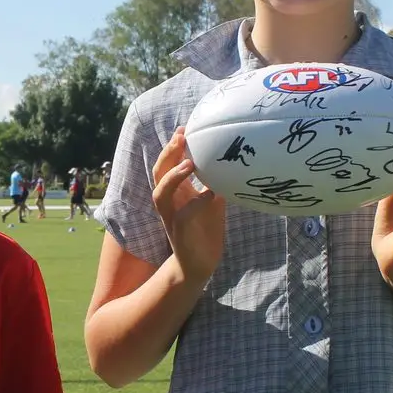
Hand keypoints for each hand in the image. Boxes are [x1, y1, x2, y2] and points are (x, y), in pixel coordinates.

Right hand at [152, 127, 225, 282]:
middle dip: (168, 154)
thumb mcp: (213, 202)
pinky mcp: (179, 233)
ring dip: (173, 177)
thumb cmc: (205, 230)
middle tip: (181, 136)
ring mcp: (172, 217)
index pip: (168, 164)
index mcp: (176, 192)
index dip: (173, 146)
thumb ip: (217, 182)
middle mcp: (169, 202)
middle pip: (159, 172)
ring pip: (161, 193)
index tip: (184, 128)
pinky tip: (211, 194)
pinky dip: (196, 203)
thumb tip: (233, 161)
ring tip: (189, 164)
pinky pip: (183, 216)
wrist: (199, 264)